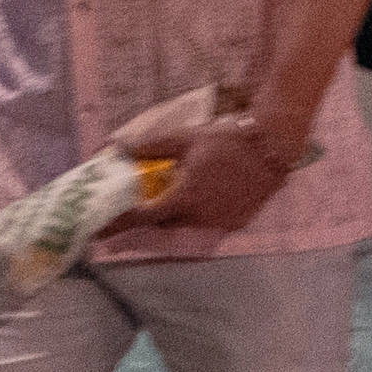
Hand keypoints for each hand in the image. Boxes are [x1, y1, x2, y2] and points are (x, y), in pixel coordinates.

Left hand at [132, 105, 303, 236]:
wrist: (271, 149)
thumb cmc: (226, 141)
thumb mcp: (185, 139)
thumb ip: (151, 147)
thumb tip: (119, 148)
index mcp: (186, 198)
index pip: (144, 219)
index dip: (119, 226)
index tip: (100, 232)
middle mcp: (201, 218)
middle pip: (163, 228)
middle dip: (145, 223)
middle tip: (127, 217)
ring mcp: (219, 225)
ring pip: (184, 229)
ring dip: (170, 220)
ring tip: (160, 207)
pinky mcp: (234, 225)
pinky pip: (205, 227)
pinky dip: (194, 219)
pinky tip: (194, 204)